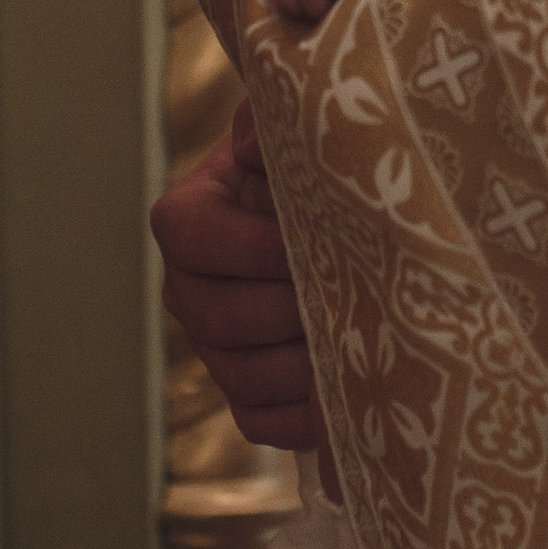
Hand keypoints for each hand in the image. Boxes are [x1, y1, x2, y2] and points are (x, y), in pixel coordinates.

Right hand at [150, 111, 321, 451]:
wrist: (335, 217)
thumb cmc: (310, 167)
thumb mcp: (290, 132)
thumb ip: (272, 126)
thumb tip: (255, 148)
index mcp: (186, 218)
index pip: (192, 237)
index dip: (252, 246)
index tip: (311, 241)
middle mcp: (186, 287)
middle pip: (219, 318)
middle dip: (290, 310)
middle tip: (353, 295)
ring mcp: (211, 348)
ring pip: (241, 376)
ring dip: (304, 365)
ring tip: (361, 341)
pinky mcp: (243, 393)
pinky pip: (259, 422)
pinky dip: (303, 416)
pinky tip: (350, 393)